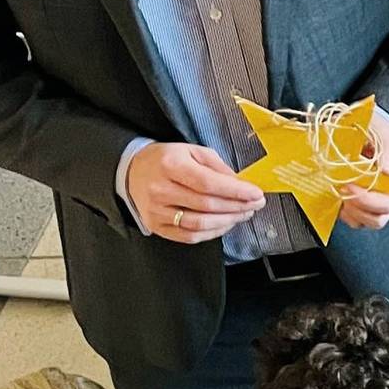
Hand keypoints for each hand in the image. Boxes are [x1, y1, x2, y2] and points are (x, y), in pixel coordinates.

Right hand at [127, 142, 266, 243]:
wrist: (132, 171)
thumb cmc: (167, 160)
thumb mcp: (193, 151)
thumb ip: (218, 167)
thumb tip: (241, 184)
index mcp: (170, 166)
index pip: (208, 183)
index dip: (236, 191)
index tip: (256, 194)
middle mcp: (160, 190)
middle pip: (207, 205)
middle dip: (237, 207)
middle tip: (256, 204)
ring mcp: (156, 211)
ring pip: (199, 224)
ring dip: (228, 221)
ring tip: (244, 214)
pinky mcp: (156, 226)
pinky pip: (189, 236)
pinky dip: (212, 233)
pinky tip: (225, 224)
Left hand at [336, 107, 388, 230]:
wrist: (359, 125)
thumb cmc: (375, 128)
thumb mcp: (382, 131)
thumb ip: (387, 149)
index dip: (369, 200)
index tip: (350, 185)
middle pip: (379, 218)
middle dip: (358, 207)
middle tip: (342, 189)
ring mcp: (376, 202)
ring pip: (367, 222)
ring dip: (351, 212)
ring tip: (340, 193)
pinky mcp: (362, 205)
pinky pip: (355, 220)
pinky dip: (345, 213)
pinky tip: (338, 196)